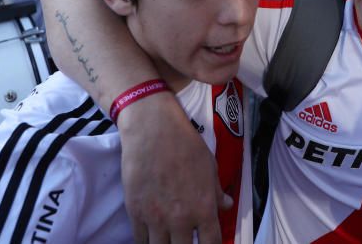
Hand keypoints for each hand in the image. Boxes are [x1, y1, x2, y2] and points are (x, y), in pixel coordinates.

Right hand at [118, 94, 228, 243]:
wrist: (153, 130)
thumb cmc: (186, 144)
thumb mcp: (210, 167)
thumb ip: (217, 192)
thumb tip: (226, 206)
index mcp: (204, 208)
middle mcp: (181, 219)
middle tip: (184, 240)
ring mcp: (156, 218)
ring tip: (168, 239)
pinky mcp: (135, 213)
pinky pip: (140, 240)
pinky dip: (146, 241)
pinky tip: (150, 237)